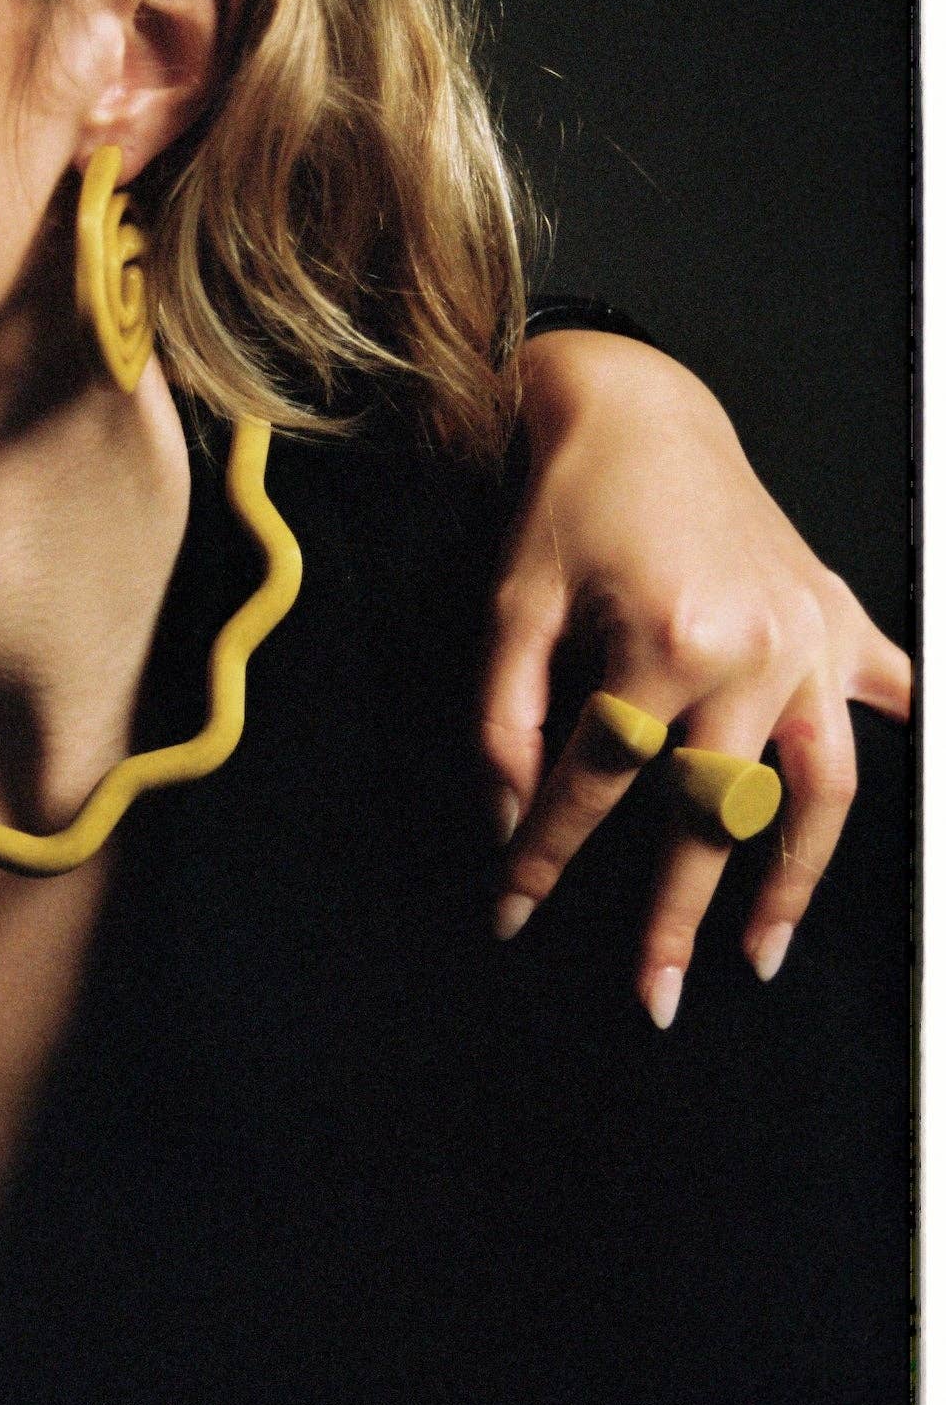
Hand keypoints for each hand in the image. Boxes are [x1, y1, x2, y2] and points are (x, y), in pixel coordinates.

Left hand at [482, 329, 910, 1027]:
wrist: (637, 407)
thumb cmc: (566, 503)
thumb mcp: (509, 607)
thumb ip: (501, 720)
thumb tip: (509, 819)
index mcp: (663, 640)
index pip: (598, 785)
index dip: (547, 857)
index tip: (513, 913)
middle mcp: (753, 649)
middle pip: (712, 814)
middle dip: (674, 916)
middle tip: (651, 997)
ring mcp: (808, 637)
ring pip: (818, 791)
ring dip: (792, 880)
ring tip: (761, 953)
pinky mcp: (836, 617)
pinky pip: (888, 695)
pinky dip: (904, 742)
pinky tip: (896, 805)